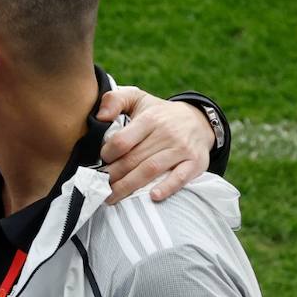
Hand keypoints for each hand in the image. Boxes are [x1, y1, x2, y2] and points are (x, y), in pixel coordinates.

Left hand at [97, 87, 214, 204]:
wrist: (198, 120)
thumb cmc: (158, 113)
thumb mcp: (137, 98)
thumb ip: (114, 100)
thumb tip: (100, 117)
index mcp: (150, 119)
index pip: (122, 141)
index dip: (107, 154)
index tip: (100, 162)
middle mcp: (167, 133)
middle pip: (133, 159)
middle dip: (112, 176)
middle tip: (99, 186)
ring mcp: (182, 149)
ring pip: (150, 170)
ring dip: (128, 187)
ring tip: (112, 198)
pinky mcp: (196, 162)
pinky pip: (181, 177)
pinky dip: (167, 188)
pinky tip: (153, 197)